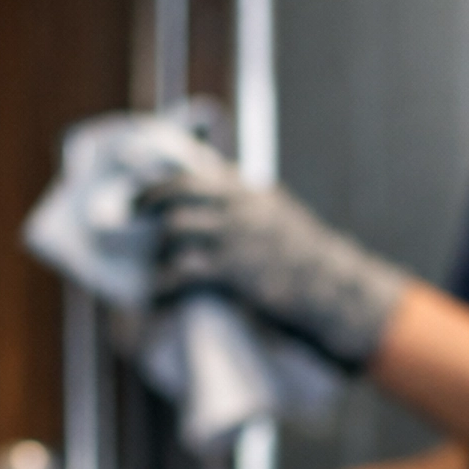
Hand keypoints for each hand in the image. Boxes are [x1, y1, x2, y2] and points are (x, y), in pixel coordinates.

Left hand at [139, 172, 409, 371]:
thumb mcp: (286, 226)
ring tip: (151, 267)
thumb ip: (255, 219)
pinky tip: (155, 296)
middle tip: (130, 213)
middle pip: (178, 189)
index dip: (166, 177)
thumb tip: (224, 225)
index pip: (199, 171)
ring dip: (156, 249)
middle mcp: (241, 206)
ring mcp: (235, 237)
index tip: (147, 187)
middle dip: (148, 199)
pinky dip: (162, 285)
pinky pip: (182, 272)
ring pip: (175, 227)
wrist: (337, 294)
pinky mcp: (232, 272)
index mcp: (253, 194)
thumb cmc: (314, 269)